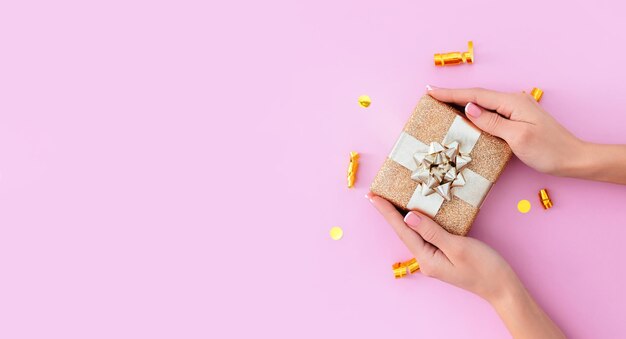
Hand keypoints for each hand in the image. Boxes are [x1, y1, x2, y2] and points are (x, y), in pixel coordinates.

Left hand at [367, 192, 517, 302]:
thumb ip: (432, 232)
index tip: (372, 197)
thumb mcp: (458, 247)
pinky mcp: (443, 253)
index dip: (386, 212)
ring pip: (413, 232)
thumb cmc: (484, 268)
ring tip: (388, 200)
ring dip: (400, 215)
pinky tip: (415, 213)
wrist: (502, 287)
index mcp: (426, 258)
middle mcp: (426, 259)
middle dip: (389, 212)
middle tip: (374, 195)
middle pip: (403, 231)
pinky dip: (418, 221)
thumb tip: (408, 217)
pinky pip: (425, 234)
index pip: (402, 230)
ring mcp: (434, 257)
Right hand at [427, 86, 583, 175]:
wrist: (573, 159)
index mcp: (512, 102)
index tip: (430, 91)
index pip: (475, 95)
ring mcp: (516, 109)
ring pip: (483, 103)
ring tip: (441, 104)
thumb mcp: (517, 137)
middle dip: (452, 96)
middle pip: (477, 96)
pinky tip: (465, 115)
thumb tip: (469, 108)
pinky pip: (490, 112)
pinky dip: (474, 112)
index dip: (451, 93)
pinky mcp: (517, 119)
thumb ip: (492, 122)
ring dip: (462, 103)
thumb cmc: (548, 150)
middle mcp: (514, 101)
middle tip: (430, 95)